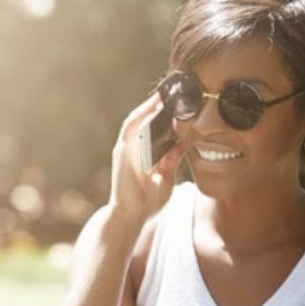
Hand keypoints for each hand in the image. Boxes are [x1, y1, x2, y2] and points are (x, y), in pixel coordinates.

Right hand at [108, 93, 184, 222]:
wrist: (132, 216)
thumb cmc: (148, 200)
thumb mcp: (167, 176)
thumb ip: (172, 159)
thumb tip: (183, 143)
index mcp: (145, 152)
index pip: (155, 127)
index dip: (166, 112)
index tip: (182, 100)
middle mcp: (133, 147)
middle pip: (146, 119)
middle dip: (158, 103)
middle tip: (175, 89)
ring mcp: (125, 149)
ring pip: (137, 119)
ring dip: (149, 105)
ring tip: (165, 92)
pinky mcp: (121, 152)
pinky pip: (131, 129)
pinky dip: (141, 116)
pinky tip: (152, 106)